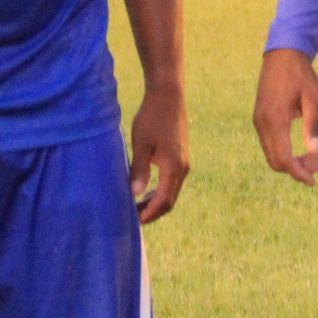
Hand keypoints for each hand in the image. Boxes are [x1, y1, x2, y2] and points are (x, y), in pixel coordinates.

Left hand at [128, 85, 189, 223]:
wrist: (168, 96)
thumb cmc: (152, 117)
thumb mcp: (141, 143)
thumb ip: (139, 169)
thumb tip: (135, 193)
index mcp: (174, 167)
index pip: (164, 201)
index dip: (150, 214)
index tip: (134, 221)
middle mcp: (183, 168)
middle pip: (170, 200)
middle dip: (153, 211)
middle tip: (132, 217)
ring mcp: (184, 162)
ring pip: (172, 191)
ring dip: (156, 201)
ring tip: (137, 206)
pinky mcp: (181, 156)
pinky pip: (172, 181)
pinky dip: (160, 190)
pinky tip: (146, 190)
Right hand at [253, 49, 317, 183]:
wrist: (282, 54)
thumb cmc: (301, 74)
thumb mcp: (314, 98)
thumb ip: (313, 125)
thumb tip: (316, 152)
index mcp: (276, 119)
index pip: (284, 158)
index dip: (299, 173)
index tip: (314, 180)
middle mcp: (262, 123)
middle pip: (275, 162)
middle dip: (296, 169)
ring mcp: (258, 120)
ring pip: (271, 154)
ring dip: (290, 161)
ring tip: (314, 158)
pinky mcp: (259, 118)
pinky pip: (269, 144)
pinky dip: (284, 151)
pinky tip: (300, 148)